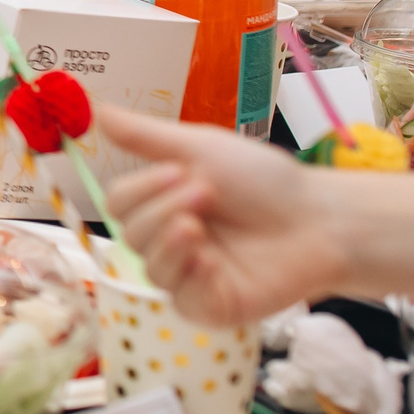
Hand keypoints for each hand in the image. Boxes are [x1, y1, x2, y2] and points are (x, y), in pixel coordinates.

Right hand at [98, 106, 345, 324]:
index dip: (141, 190)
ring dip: (174, 242)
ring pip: (149, 267)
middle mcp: (170, 240)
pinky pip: (177, 297)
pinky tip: (213, 262)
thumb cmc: (265, 183)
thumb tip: (94, 107)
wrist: (318, 221)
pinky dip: (191, 276)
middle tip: (206, 196)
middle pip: (128, 235)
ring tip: (207, 230)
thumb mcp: (200, 148)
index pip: (118, 204)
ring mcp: (188, 277)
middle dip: (162, 211)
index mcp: (164, 204)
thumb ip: (143, 135)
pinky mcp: (209, 306)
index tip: (179, 173)